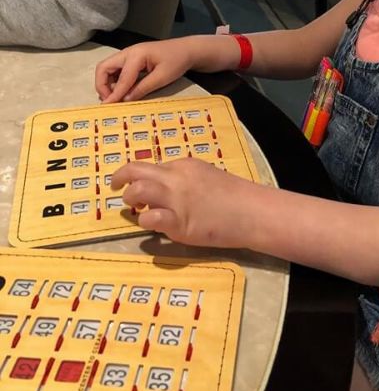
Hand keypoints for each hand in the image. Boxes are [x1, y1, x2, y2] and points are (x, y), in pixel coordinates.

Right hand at [95, 37, 196, 102]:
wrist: (187, 50)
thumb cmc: (177, 61)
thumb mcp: (163, 77)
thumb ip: (143, 88)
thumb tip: (125, 100)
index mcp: (137, 54)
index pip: (121, 78)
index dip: (114, 94)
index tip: (108, 106)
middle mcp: (129, 52)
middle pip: (104, 67)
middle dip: (102, 85)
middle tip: (109, 100)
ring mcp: (129, 55)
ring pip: (108, 68)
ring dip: (107, 83)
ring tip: (115, 97)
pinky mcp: (132, 59)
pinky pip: (116, 70)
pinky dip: (114, 80)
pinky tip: (122, 90)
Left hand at [111, 158, 258, 246]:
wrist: (251, 211)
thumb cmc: (233, 196)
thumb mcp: (205, 176)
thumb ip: (184, 180)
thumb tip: (166, 190)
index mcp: (183, 165)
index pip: (150, 167)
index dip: (139, 177)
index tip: (136, 187)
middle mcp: (176, 179)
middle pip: (135, 170)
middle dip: (119, 177)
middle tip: (114, 187)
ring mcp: (176, 200)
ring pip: (138, 190)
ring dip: (129, 199)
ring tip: (134, 208)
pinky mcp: (179, 223)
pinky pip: (150, 218)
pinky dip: (145, 221)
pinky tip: (152, 225)